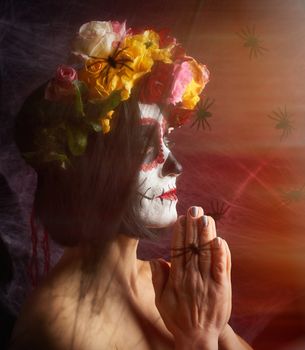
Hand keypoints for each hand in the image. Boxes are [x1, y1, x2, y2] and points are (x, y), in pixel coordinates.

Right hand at [150, 206, 231, 348]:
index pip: (178, 250)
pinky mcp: (221, 288)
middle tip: (195, 209)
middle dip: (193, 226)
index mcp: (176, 278)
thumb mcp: (161, 300)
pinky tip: (220, 240)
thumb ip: (158, 278)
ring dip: (206, 234)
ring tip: (206, 217)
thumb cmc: (178, 318)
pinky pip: (221, 268)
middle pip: (192, 247)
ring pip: (206, 253)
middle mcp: (191, 277)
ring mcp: (207, 282)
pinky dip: (221, 254)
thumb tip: (155, 259)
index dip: (180, 233)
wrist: (197, 338)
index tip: (182, 218)